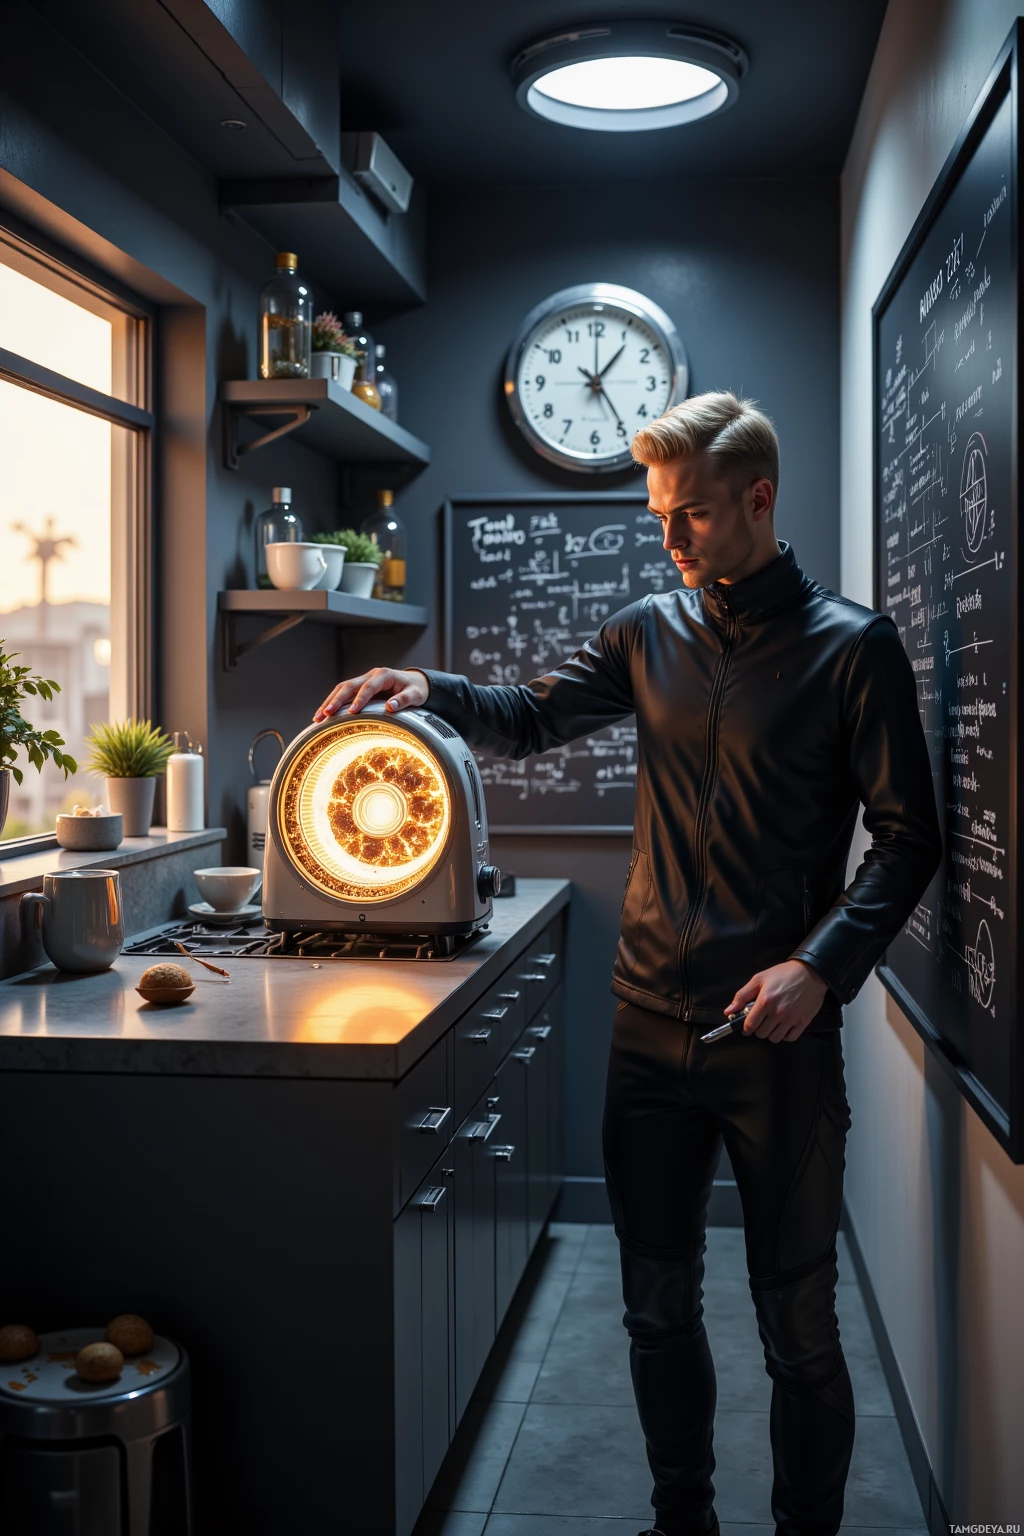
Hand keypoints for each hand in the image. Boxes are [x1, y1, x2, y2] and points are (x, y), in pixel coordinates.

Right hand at [313, 667, 429, 720]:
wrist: (414, 682)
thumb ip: (404, 700)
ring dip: (329, 702)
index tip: (353, 712)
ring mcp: (364, 679)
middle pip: (349, 685)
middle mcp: (371, 675)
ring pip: (342, 688)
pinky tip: (323, 714)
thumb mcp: (415, 695)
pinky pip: (343, 693)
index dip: (360, 699)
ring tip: (318, 717)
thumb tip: (391, 706)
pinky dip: (333, 702)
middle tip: (326, 714)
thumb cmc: (415, 689)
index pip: (369, 687)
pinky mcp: (359, 686)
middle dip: (336, 700)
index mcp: (384, 675)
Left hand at [723, 960, 828, 1043]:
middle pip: (761, 1034)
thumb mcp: (759, 979)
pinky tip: (784, 1026)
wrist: (810, 972)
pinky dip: (785, 1035)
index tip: (747, 1026)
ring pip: (775, 1038)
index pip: (750, 1025)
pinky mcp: (803, 1022)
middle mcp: (778, 1012)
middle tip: (761, 1022)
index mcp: (765, 1001)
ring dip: (771, 1033)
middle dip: (758, 1029)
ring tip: (772, 1023)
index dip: (746, 1028)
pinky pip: (790, 1038)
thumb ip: (742, 996)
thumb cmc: (784, 974)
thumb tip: (729, 1011)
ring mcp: (791, 1018)